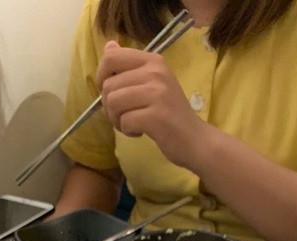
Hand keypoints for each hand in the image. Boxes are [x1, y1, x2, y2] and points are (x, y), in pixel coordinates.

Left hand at [96, 41, 202, 167]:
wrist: (194, 139)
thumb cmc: (170, 113)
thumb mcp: (151, 83)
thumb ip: (129, 66)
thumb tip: (108, 46)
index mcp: (153, 61)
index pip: (112, 58)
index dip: (102, 77)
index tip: (110, 92)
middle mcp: (155, 72)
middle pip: (109, 85)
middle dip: (109, 106)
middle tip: (124, 116)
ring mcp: (157, 93)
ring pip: (113, 103)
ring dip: (117, 120)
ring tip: (131, 124)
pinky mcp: (156, 116)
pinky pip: (125, 121)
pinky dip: (128, 131)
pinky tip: (140, 132)